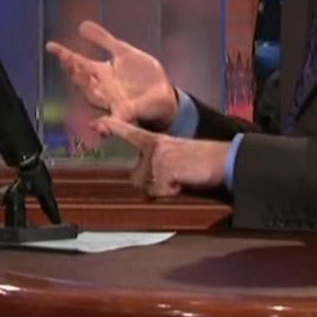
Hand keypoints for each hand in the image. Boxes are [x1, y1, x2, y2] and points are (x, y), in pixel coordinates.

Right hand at [46, 21, 178, 130]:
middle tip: (67, 58)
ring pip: (94, 97)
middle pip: (83, 81)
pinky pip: (116, 119)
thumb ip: (103, 40)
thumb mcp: (123, 52)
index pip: (80, 64)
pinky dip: (106, 125)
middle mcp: (103, 89)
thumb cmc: (141, 75)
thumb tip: (82, 25)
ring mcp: (114, 102)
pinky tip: (99, 127)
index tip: (51, 46)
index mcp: (102, 74)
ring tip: (78, 77)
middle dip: (74, 70)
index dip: (65, 55)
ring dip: (86, 89)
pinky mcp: (129, 113)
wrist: (163, 94)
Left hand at [96, 117, 228, 197]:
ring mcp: (157, 157)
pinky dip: (171, 192)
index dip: (112, 128)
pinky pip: (159, 192)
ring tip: (181, 179)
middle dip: (151, 184)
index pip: (130, 133)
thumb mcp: (174, 159)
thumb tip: (143, 184)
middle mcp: (153, 146)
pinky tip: (184, 182)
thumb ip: (157, 165)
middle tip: (175, 178)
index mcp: (156, 141)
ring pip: (147, 187)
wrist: (221, 159)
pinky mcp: (164, 169)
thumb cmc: (201, 162)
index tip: (94, 123)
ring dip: (163, 189)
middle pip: (136, 177)